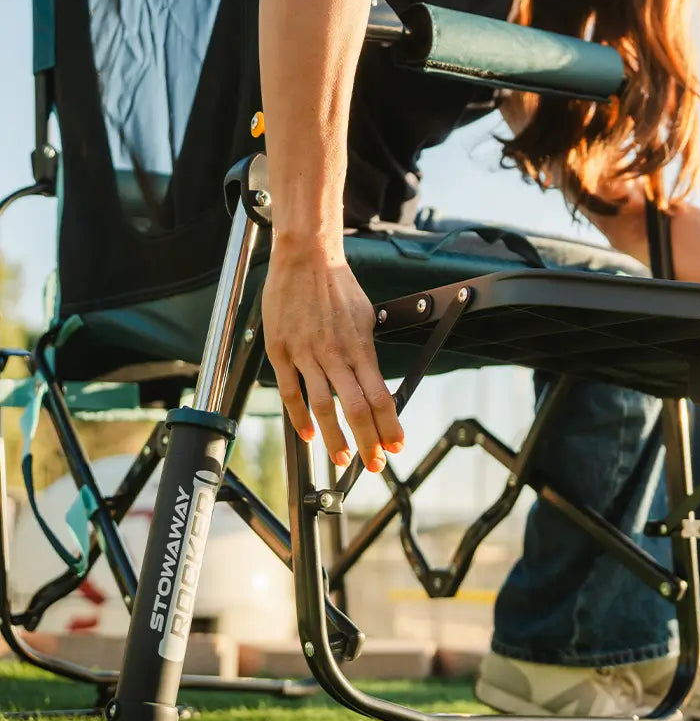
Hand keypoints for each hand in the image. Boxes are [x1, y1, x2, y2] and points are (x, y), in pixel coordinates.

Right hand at [261, 234, 403, 471]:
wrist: (306, 256)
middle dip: (368, 441)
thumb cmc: (338, 287)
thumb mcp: (367, 317)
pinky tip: (308, 435)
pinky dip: (299, 417)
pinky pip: (290, 391)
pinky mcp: (281, 350)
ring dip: (334, 437)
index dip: (389, 426)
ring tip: (343, 457)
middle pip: (355, 409)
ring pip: (323, 405)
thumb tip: (376, 383)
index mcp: (360, 348)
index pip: (380, 397)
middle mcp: (336, 354)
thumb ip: (367, 352)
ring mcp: (306, 353)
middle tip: (374, 464)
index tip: (396, 445)